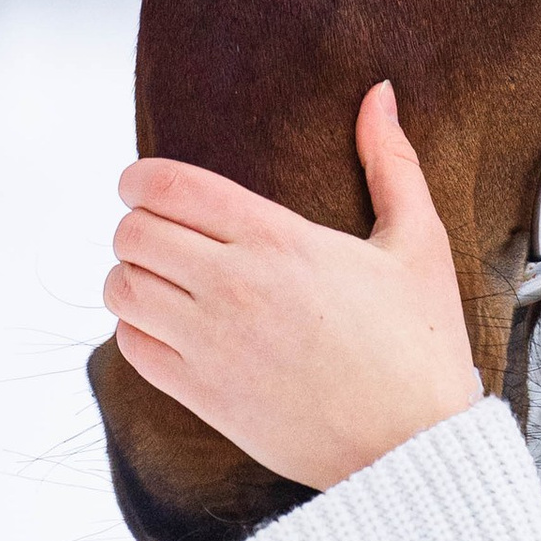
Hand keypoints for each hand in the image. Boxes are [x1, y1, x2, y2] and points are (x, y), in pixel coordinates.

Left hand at [106, 82, 481, 491]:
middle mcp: (232, 289)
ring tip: (163, 273)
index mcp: (279, 241)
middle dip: (138, 221)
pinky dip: (137, 326)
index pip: (169, 188)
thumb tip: (380, 95)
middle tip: (163, 226)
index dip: (142, 177)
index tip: (148, 181)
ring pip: (120, 289)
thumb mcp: (419, 240)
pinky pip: (131, 346)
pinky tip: (170, 322)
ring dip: (132, 274)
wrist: (412, 444)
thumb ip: (391, 161)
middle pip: (133, 233)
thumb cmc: (420, 342)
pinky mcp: (202, 395)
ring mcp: (210, 347)